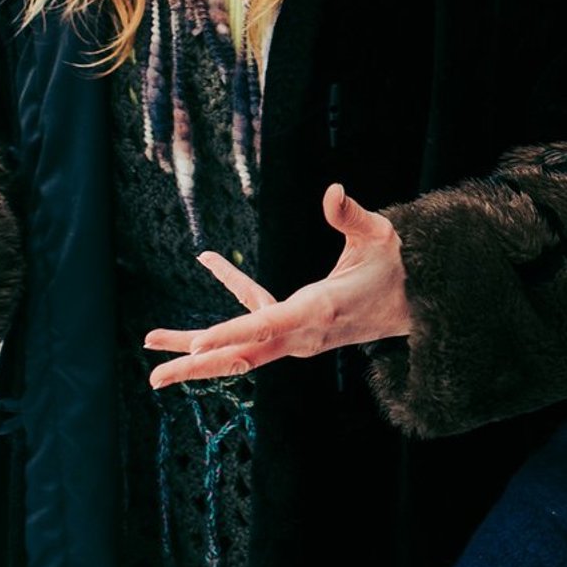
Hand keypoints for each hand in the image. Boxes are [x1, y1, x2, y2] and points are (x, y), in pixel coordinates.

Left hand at [145, 185, 409, 387]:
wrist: (415, 303)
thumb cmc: (397, 267)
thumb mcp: (380, 237)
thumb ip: (353, 217)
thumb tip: (333, 192)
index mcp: (319, 311)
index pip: (267, 326)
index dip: (230, 334)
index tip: (194, 346)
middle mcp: (302, 333)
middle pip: (242, 355)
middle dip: (197, 364)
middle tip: (152, 374)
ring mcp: (296, 337)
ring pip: (240, 349)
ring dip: (197, 350)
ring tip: (154, 344)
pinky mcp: (294, 329)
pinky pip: (254, 318)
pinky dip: (230, 290)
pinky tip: (208, 258)